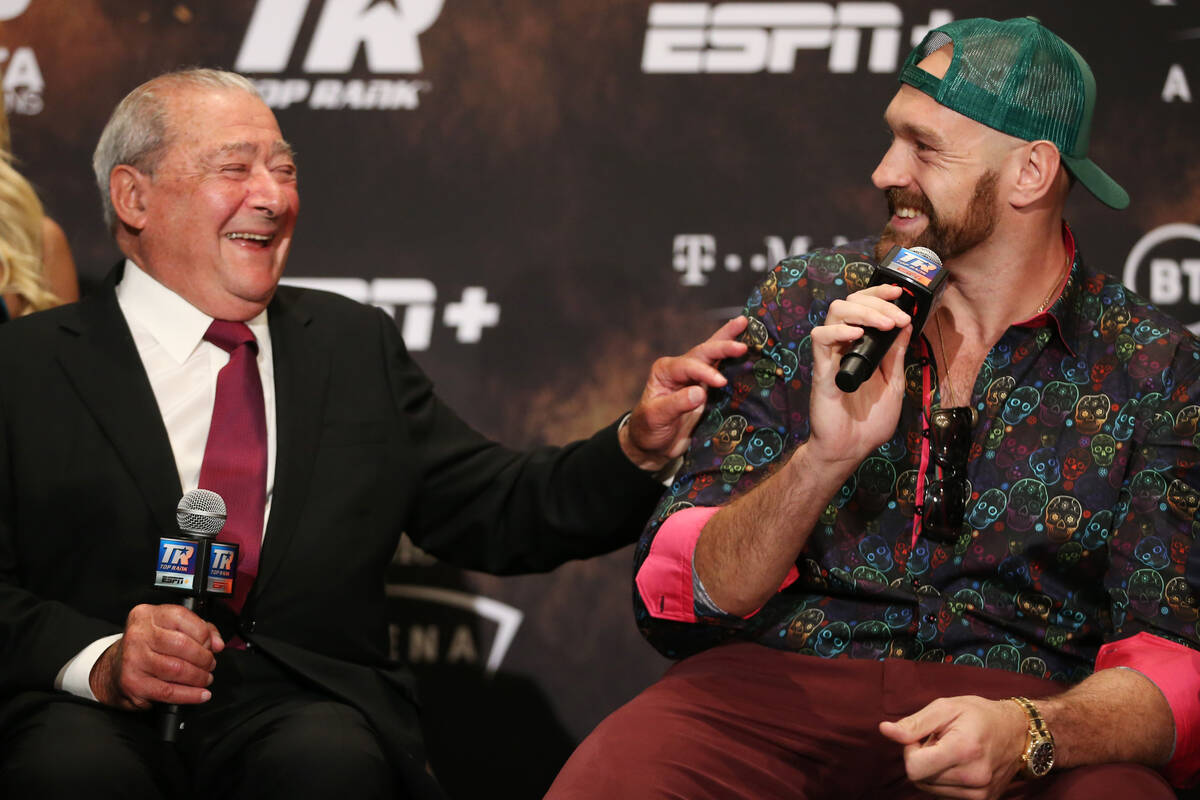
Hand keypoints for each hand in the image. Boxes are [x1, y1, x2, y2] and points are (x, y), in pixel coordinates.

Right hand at [89, 603, 224, 710]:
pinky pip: (168, 691)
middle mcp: (138, 635)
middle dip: (204, 658)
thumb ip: (198, 628)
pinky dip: (190, 695)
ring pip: (178, 670)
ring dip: (198, 677)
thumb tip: (217, 643)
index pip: (183, 618)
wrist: (115, 669)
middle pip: (182, 645)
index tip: (212, 645)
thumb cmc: (147, 646)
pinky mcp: (133, 683)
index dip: (204, 634)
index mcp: (147, 615)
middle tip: (210, 664)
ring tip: (205, 678)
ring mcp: (133, 659)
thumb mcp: (169, 628)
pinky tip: (200, 694)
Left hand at [620, 316, 748, 471]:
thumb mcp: (656, 417)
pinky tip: (748, 348)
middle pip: (704, 352)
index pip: (689, 365)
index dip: (705, 372)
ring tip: (746, 322)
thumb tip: (699, 393)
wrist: (652, 445)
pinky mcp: (707, 389)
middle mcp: (681, 369)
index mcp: (665, 371)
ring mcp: (695, 378)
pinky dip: (735, 359)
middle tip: (742, 343)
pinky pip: (723, 370)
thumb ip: (676, 404)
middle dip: (723, 345)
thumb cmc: (648, 429)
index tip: (720, 382)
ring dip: (730, 340)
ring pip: (714, 355)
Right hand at [808, 284, 912, 467]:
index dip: (879, 294)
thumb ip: (896, 355)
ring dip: (863, 312)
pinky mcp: (821, 369)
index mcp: (861, 346)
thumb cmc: (869, 421)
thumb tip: (906, 326)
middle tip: (898, 317)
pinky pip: (820, 339)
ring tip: (884, 325)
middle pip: (850, 302)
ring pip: (834, 313)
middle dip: (877, 302)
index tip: (901, 294)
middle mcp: (844, 346)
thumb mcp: (893, 383)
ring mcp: (831, 356)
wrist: (851, 448)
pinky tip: (858, 336)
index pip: (864, 306)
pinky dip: (839, 332)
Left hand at [879, 695, 1027, 798]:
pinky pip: (944, 794)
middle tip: (939, 741)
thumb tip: (885, 730)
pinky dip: (942, 779)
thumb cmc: (978, 714)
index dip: (910, 751)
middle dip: (921, 758)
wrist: (1018, 732)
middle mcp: (973, 777)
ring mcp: (979, 793)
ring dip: (932, 770)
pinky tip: (956, 763)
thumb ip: (913, 723)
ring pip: (930, 788)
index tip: (922, 737)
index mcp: (964, 750)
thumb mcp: (944, 707)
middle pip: (920, 779)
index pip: (914, 768)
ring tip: (949, 751)